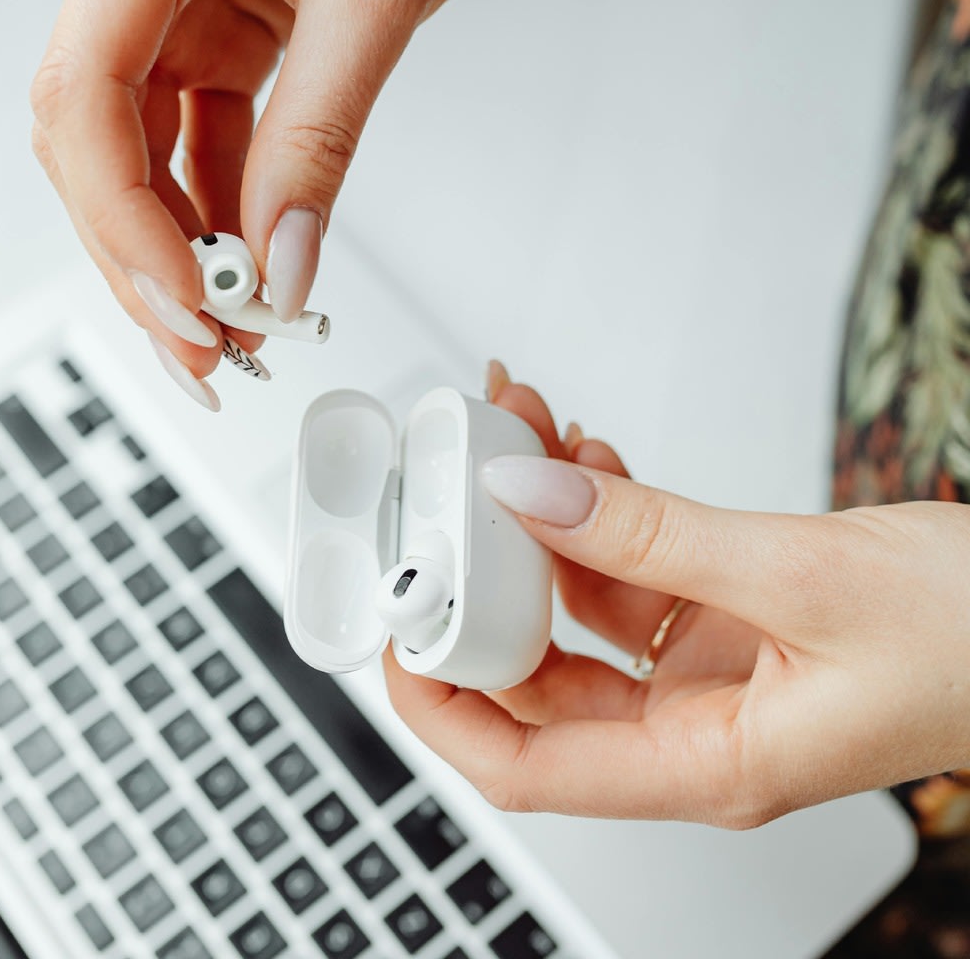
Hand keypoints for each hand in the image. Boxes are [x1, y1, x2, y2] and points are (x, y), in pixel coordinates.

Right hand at [29, 0, 558, 406]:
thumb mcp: (375, 1)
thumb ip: (318, 141)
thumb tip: (280, 270)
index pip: (84, 97)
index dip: (122, 217)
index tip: (189, 297)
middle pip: (90, 143)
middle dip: (140, 255)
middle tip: (203, 348)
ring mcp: (161, 10)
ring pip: (129, 157)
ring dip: (174, 248)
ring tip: (229, 328)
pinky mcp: (202, 42)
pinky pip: (187, 146)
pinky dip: (216, 213)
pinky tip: (251, 266)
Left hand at [384, 362, 969, 826]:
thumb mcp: (802, 578)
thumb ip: (653, 536)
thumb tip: (531, 497)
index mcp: (709, 762)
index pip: (529, 766)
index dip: (444, 707)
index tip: (397, 633)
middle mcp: (695, 726)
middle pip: (539, 670)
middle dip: (488, 572)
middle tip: (456, 486)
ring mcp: (707, 670)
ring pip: (581, 604)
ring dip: (543, 521)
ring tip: (523, 431)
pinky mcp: (726, 619)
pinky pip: (632, 570)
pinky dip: (600, 513)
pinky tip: (586, 460)